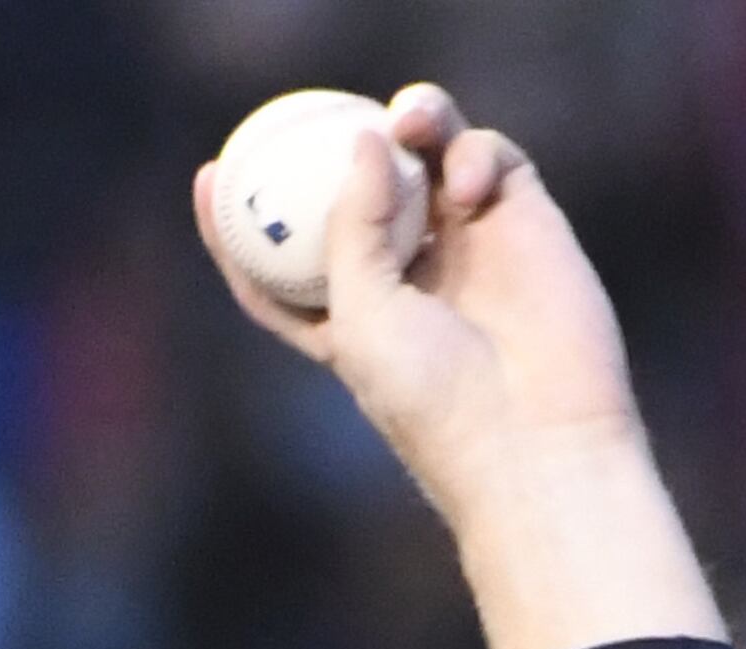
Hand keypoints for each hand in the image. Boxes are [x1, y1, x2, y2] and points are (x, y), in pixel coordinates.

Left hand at [191, 84, 633, 512]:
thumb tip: (364, 141)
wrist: (537, 434)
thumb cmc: (431, 396)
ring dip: (416, 123)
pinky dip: (475, 156)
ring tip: (410, 122)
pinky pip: (489, 161)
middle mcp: (407, 271)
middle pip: (362, 188)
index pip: (281, 256)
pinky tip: (468, 189)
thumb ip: (350, 226)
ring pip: (430, 157)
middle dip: (341, 146)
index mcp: (348, 311)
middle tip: (324, 116)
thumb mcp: (359, 316)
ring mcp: (467, 243)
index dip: (241, 219)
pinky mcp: (525, 223)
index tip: (208, 174)